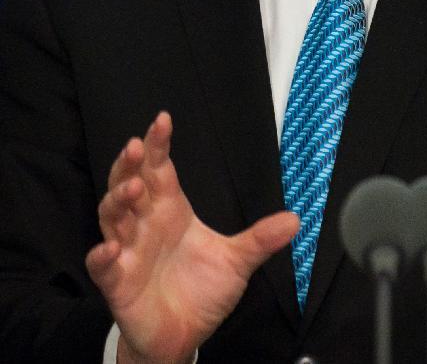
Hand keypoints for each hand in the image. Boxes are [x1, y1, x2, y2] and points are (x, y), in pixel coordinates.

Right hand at [85, 112, 298, 363]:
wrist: (182, 337)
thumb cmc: (201, 291)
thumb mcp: (236, 262)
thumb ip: (260, 239)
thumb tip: (295, 219)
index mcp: (170, 210)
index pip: (160, 169)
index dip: (158, 144)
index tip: (162, 120)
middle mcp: (145, 224)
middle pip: (128, 184)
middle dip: (129, 165)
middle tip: (136, 147)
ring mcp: (128, 251)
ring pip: (112, 217)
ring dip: (117, 200)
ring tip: (133, 188)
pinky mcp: (117, 282)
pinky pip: (102, 266)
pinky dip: (102, 255)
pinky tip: (110, 247)